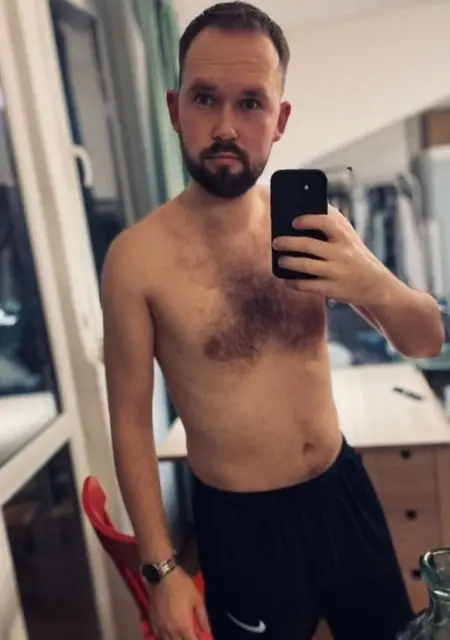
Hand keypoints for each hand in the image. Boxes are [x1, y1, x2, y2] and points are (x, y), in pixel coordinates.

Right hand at [149, 568, 209, 639]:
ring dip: (175, 639)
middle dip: (186, 639)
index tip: (200, 638)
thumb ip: (203, 618)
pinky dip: (163, 636)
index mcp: (184, 626)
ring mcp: (160, 627)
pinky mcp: (152, 621)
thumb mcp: (197, 599)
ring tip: (180, 633)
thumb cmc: (182, 586)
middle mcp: (171, 631)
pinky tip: (167, 632)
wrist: (162, 575)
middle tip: (190, 634)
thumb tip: (208, 632)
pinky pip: (157, 635)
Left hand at [272, 205, 391, 306]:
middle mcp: (342, 254)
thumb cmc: (355, 255)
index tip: (294, 222)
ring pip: (305, 266)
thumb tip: (303, 210)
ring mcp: (337, 272)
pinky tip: (287, 280)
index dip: (307, 220)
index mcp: (345, 237)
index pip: (326, 222)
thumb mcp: (349, 237)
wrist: (375, 285)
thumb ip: (332, 221)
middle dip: (288, 243)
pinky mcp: (333, 289)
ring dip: (288, 262)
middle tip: (276, 242)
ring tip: (281, 261)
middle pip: (308, 245)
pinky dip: (294, 283)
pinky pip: (308, 285)